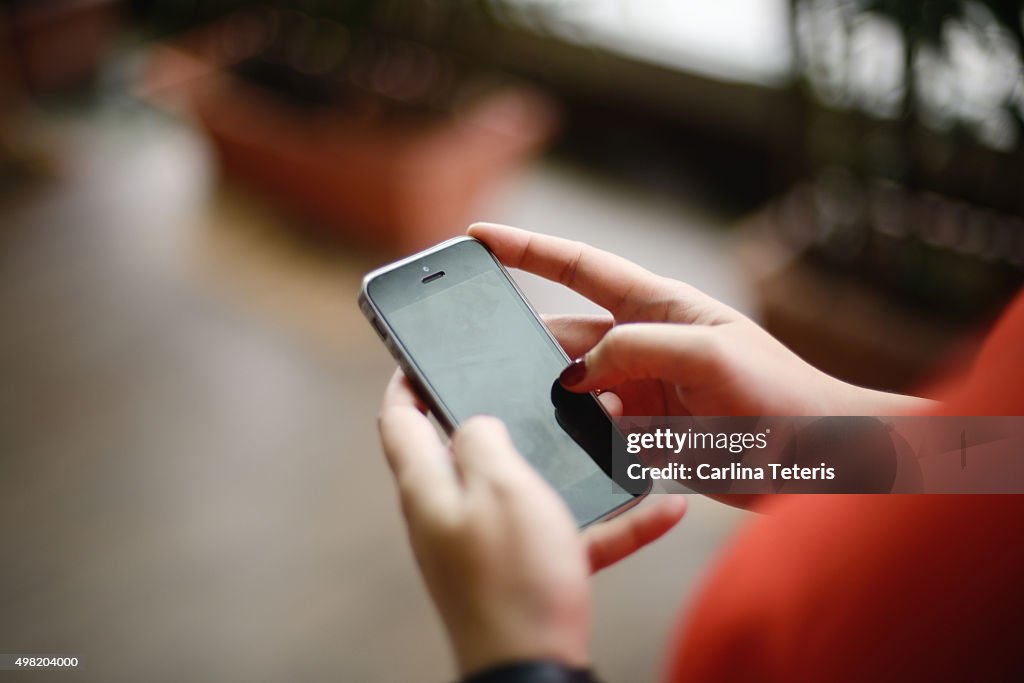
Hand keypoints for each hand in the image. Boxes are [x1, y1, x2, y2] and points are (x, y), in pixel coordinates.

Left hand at [378, 373, 685, 675]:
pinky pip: (572, 534)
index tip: (423, 356)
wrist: (534, 670)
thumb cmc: (511, 580)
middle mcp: (455, 513)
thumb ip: (481, 440)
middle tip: (548, 389)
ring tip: (620, 437)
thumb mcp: (498, 488)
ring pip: (534, 489)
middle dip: (511, 415)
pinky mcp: (529, 573)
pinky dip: (613, 523)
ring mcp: (491, 545)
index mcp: (432, 486)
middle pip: (474, 450)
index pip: (400, 419)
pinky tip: (662, 509)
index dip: (407, 380)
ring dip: (577, 465)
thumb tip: (474, 422)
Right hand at [470, 222, 932, 416]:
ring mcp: (641, 390)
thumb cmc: (781, 394)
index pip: (579, 267)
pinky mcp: (645, 434)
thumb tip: (577, 374)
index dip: (527, 250)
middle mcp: (643, 344)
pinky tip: (555, 442)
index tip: (478, 237)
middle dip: (524, 340)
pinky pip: (592, 428)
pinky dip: (572, 433)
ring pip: (573, 385)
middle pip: (565, 334)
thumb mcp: (709, 354)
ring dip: (547, 394)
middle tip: (475, 349)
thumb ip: (636, 348)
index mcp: (659, 307)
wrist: (818, 460)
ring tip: (513, 404)